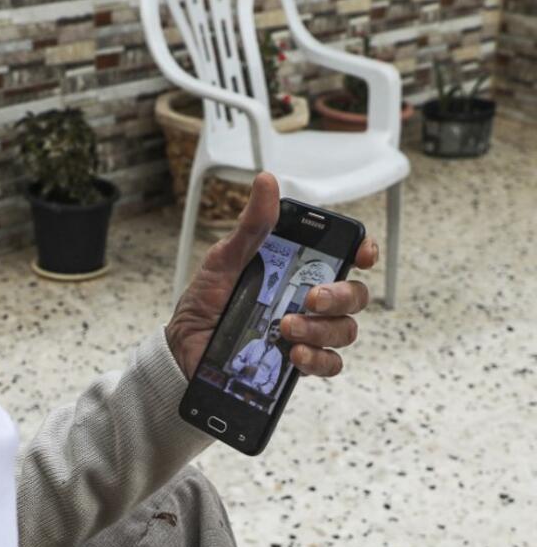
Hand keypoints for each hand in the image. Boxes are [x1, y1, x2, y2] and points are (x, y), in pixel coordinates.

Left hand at [165, 172, 377, 379]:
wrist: (183, 345)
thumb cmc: (206, 299)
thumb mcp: (225, 257)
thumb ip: (252, 225)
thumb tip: (266, 182)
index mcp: (296, 268)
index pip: (344, 257)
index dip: (363, 252)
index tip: (361, 253)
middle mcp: (307, 299)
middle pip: (353, 295)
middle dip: (340, 295)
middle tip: (311, 297)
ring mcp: (306, 331)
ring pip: (345, 329)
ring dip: (322, 328)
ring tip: (286, 327)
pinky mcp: (297, 361)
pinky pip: (329, 363)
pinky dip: (318, 359)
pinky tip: (295, 353)